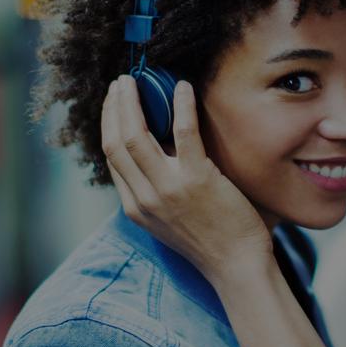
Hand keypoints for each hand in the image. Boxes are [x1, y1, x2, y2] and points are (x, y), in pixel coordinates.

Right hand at [100, 75, 272, 281]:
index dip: (109, 124)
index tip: (114, 104)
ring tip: (135, 81)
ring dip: (132, 102)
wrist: (236, 265)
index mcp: (135, 207)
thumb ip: (152, 191)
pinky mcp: (198, 180)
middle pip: (116, 142)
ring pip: (136, 136)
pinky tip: (182, 87)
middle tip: (120, 84)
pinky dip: (181, 106)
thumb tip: (155, 153)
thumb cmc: (209, 241)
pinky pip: (184, 133)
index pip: (111, 157)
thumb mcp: (165, 221)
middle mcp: (145, 197)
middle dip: (114, 108)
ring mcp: (169, 188)